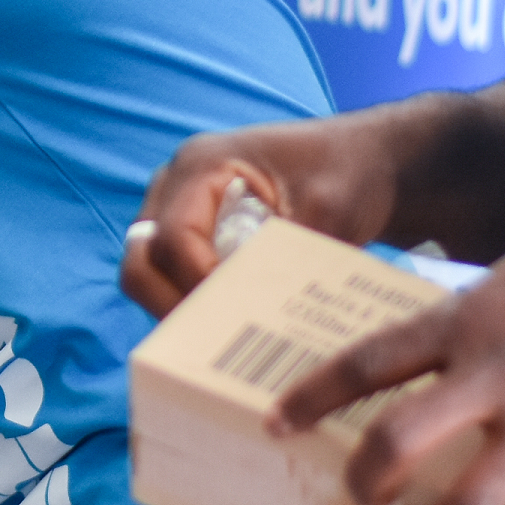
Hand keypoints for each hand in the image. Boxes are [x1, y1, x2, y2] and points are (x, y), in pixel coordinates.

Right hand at [118, 110, 409, 317]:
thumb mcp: (328, 211)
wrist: (363, 163)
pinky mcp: (189, 234)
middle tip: (217, 341)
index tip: (238, 319)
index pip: (174, 238)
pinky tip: (231, 326)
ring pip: (147, 274)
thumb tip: (255, 310)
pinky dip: (192, 305)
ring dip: (180, 308)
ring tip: (227, 338)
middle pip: (140, 260)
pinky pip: (169, 278)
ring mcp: (176, 210)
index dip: (198, 286)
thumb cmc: (346, 174)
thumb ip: (284, 254)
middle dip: (170, 306)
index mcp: (201, 165)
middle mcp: (175, 185)